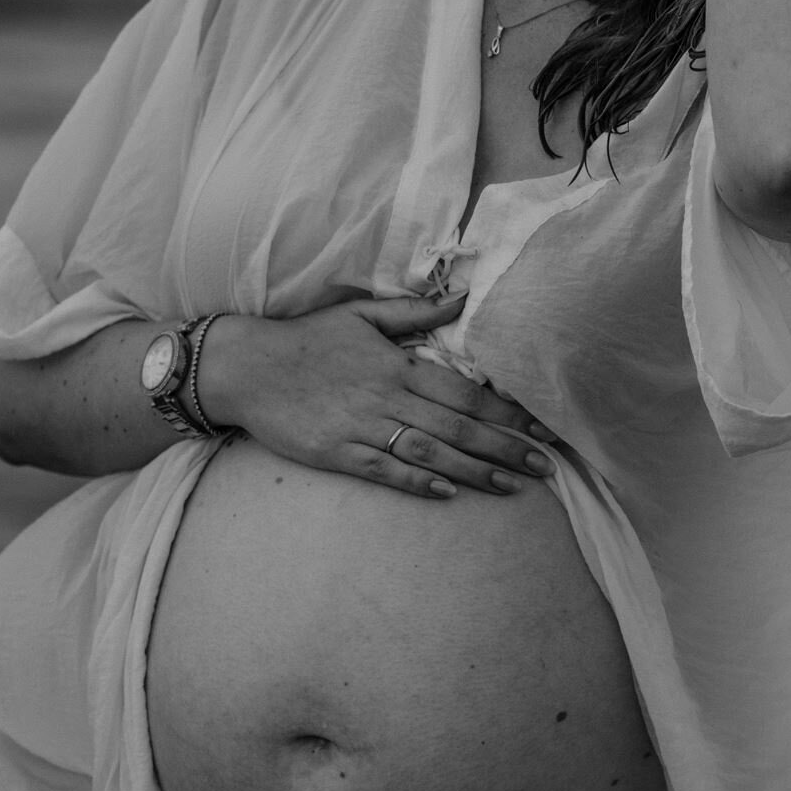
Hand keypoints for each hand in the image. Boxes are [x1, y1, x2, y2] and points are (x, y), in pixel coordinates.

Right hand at [197, 299, 557, 499]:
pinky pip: (383, 470)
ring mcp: (361, 426)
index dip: (507, 412)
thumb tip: (464, 296)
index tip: (541, 426)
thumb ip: (416, 311)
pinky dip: (416, 482)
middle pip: (457, 426)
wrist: (246, 367)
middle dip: (505, 447)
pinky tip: (448, 494)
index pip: (465, 391)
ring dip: (473, 471)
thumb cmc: (308, 340)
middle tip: (544, 465)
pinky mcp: (336, 452)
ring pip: (429, 452)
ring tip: (512, 485)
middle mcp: (386, 396)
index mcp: (399, 364)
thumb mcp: (362, 315)